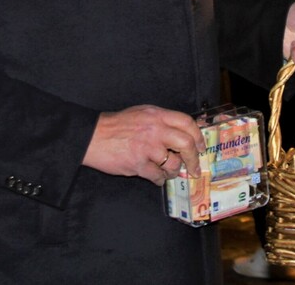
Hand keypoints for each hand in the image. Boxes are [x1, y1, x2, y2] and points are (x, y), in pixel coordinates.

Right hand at [82, 105, 206, 185]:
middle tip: (194, 168)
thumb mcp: (142, 114)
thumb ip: (162, 121)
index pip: (187, 122)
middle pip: (186, 144)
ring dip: (173, 171)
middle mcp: (155, 130)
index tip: (201, 147)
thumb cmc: (117, 125)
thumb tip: (184, 133)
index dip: (198, 136)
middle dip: (193, 159)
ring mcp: (147, 148)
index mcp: (157, 115)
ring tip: (168, 172)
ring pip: (172, 164)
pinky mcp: (138, 164)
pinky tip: (155, 178)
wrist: (92, 136)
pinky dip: (159, 180)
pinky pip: (157, 176)